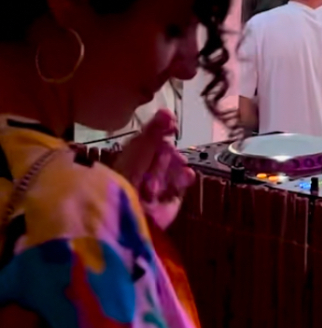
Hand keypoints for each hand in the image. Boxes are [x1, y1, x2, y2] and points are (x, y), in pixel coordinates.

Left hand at [115, 109, 194, 231]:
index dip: (160, 132)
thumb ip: (154, 131)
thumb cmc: (128, 178)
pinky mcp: (168, 203)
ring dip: (177, 165)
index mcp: (129, 159)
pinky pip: (179, 187)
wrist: (130, 215)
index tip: (172, 125)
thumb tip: (167, 111)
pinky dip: (184, 180)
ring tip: (178, 166)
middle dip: (168, 152)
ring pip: (173, 170)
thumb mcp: (139, 150)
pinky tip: (187, 176)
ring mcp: (155, 189)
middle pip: (163, 155)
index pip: (147, 141)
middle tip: (169, 152)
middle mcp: (142, 173)